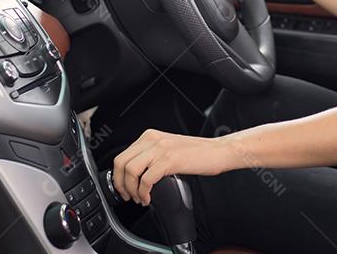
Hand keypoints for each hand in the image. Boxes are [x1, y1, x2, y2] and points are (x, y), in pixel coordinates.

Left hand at [112, 129, 233, 204]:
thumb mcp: (168, 149)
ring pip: (130, 171)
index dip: (118, 176)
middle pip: (121, 163)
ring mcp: (160, 149)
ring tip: (140, 198)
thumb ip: (151, 156)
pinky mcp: (169, 160)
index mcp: (150, 136)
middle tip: (128, 196)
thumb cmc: (198, 154)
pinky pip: (146, 179)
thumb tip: (134, 175)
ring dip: (132, 190)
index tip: (123, 188)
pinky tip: (149, 199)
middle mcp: (152, 139)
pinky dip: (144, 193)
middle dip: (120, 185)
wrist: (218, 151)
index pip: (121, 156)